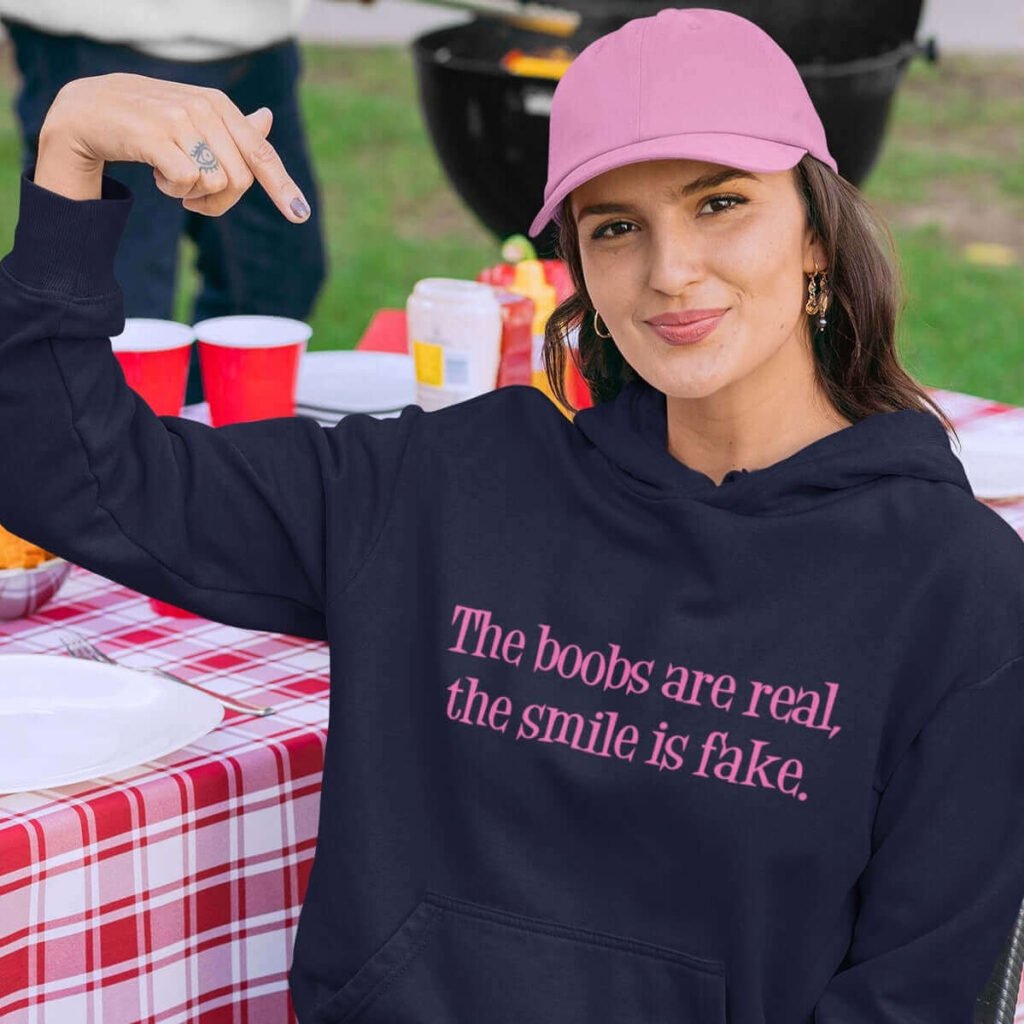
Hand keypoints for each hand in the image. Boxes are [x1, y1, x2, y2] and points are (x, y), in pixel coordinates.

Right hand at [34, 73, 310, 222]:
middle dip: (219, 201)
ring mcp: (181, 119)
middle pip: (239, 180)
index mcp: (220, 106)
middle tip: (192, 196)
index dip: (282, 186)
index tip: (299, 214)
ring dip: (192, 194)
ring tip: (169, 176)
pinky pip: (187, 182)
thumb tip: (267, 119)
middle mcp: (205, 108)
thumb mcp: (192, 120)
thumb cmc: (147, 121)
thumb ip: (231, 127)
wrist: (89, 109)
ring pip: (215, 183)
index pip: (261, 153)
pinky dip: (173, 189)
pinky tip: (156, 174)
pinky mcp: (156, 135)